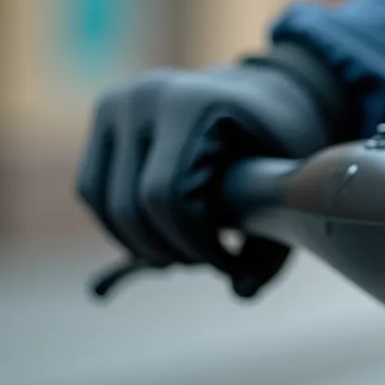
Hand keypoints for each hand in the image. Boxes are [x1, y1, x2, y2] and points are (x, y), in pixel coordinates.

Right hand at [77, 51, 338, 297]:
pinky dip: (120, 224)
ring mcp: (116, 103)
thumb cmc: (283, 139)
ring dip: (140, 243)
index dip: (194, 245)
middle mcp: (143, 96)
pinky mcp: (104, 116)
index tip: (229, 263)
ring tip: (186, 252)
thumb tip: (241, 295)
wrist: (266, 90)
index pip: (166, 197)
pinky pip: (93, 189)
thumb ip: (272, 245)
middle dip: (168, 249)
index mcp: (190, 103)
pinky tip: (163, 235)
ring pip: (102, 201)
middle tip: (208, 262)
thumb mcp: (291, 184)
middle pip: (130, 205)